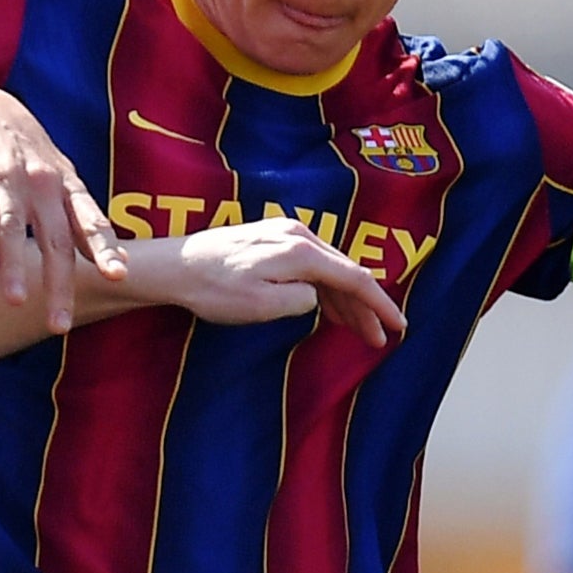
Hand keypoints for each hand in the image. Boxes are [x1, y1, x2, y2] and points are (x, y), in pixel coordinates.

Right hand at [0, 88, 126, 330]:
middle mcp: (41, 182)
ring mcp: (6, 177)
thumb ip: (84, 222)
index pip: (90, 221)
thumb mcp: (63, 181)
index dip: (105, 248)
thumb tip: (121, 264)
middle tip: (60, 324)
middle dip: (59, 282)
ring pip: (13, 226)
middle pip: (54, 237)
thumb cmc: (28, 154)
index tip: (118, 276)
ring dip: (14, 265)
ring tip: (16, 300)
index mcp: (66, 186)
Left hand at [146, 219, 404, 345]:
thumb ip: (301, 300)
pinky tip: (329, 309)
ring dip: (347, 301)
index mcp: (301, 252)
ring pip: (330, 270)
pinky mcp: (273, 240)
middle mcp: (299, 235)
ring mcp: (286, 234)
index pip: (355, 278)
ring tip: (359, 330)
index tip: (397, 327)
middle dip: (367, 307)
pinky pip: (313, 265)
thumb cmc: (213, 289)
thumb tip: (317, 298)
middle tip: (380, 337)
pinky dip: (326, 289)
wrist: (175, 266)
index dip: (379, 305)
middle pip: (347, 272)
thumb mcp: (261, 306)